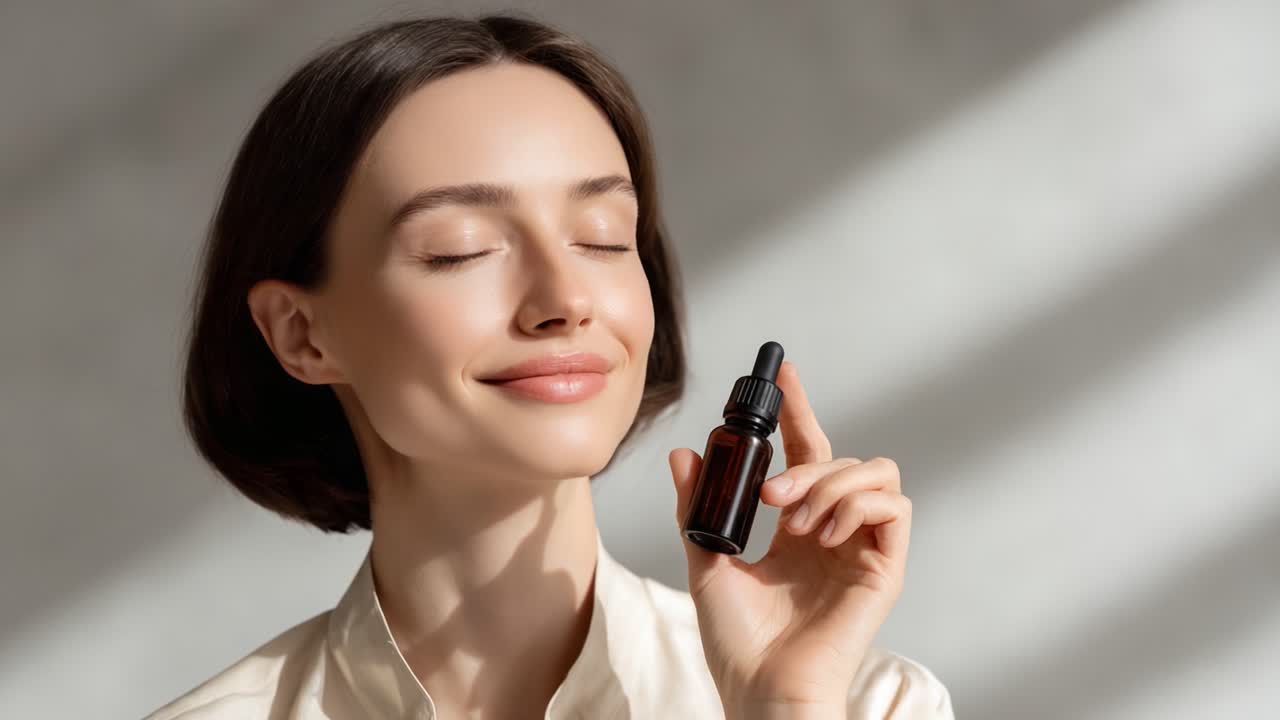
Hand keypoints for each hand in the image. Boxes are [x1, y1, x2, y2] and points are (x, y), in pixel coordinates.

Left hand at [669, 360, 911, 714]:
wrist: (761, 690)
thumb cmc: (739, 645)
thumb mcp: (707, 562)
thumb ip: (697, 508)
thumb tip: (682, 454)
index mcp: (796, 530)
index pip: (807, 455)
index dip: (800, 411)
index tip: (783, 374)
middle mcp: (833, 532)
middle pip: (841, 458)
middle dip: (807, 460)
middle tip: (769, 497)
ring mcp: (861, 549)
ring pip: (874, 473)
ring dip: (830, 483)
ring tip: (794, 522)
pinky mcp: (884, 568)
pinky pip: (893, 507)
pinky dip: (857, 504)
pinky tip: (822, 531)